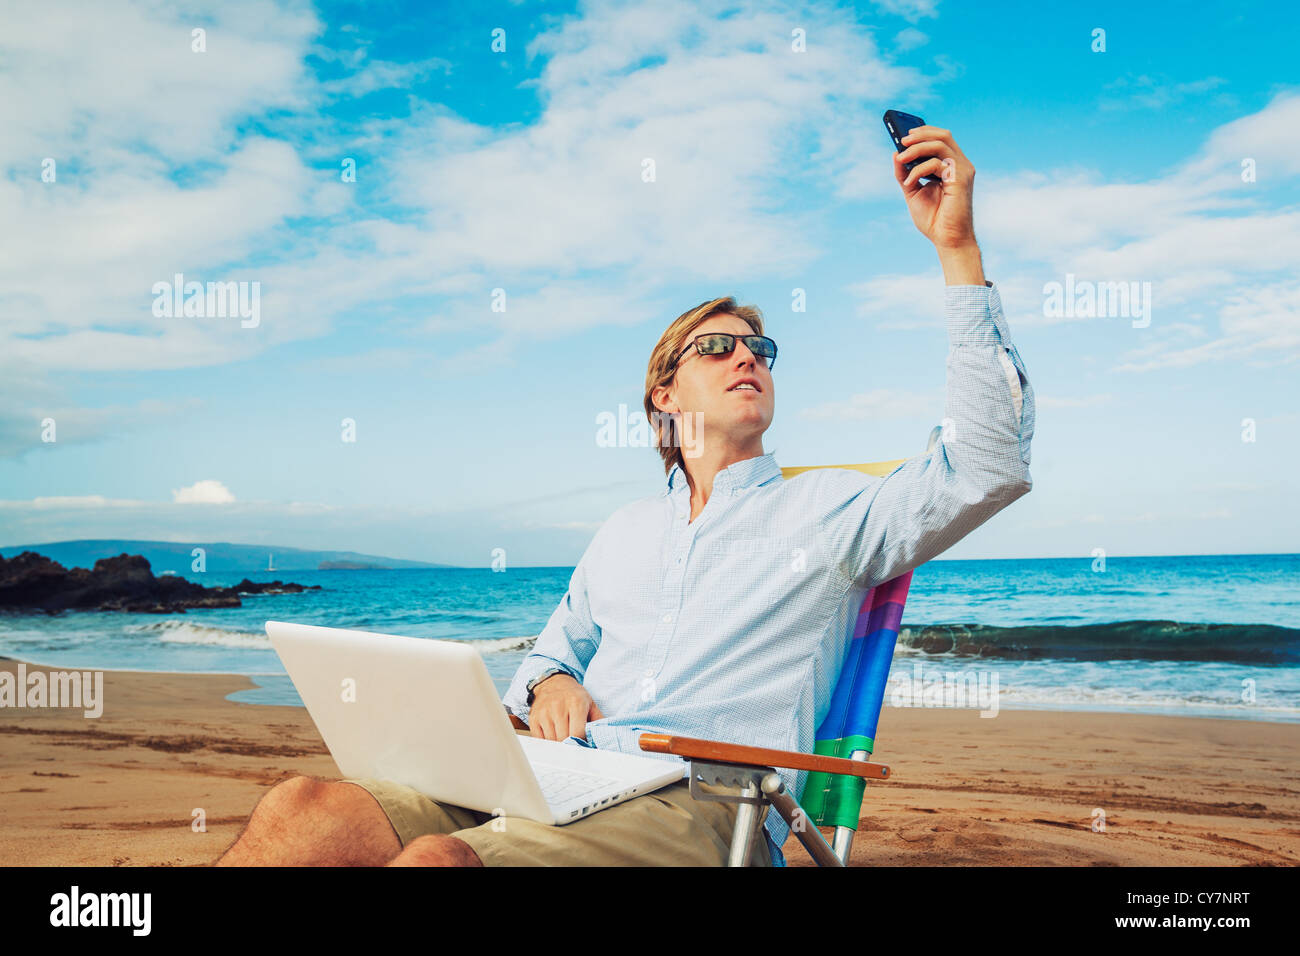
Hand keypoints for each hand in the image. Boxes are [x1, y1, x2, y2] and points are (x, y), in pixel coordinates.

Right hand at [529, 673, 605, 741]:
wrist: (553, 683)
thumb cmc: (574, 696)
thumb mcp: (590, 704)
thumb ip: (599, 721)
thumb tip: (604, 738)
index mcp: (576, 703)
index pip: (577, 733)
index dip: (581, 742)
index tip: (583, 743)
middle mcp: (558, 707)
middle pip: (563, 738)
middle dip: (569, 745)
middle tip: (573, 744)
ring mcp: (544, 712)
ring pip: (551, 741)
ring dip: (558, 744)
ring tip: (563, 738)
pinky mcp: (533, 718)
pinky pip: (539, 739)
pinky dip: (546, 742)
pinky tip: (553, 736)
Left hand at [893, 125, 976, 250]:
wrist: (946, 239)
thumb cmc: (934, 218)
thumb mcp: (913, 192)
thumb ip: (905, 174)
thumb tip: (896, 154)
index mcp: (950, 166)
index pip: (941, 138)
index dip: (924, 132)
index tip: (904, 135)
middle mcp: (959, 164)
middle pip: (943, 135)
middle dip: (920, 135)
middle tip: (902, 141)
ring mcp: (962, 170)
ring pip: (940, 144)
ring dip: (916, 149)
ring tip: (900, 159)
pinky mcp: (960, 179)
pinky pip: (937, 163)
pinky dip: (918, 170)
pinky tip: (909, 183)